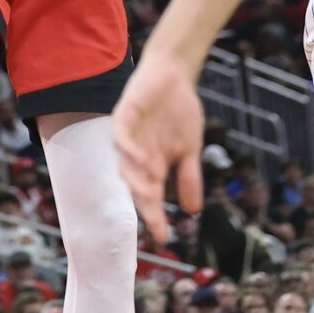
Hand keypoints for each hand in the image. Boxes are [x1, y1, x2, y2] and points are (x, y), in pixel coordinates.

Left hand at [111, 51, 204, 234]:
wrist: (174, 73)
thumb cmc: (179, 110)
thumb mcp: (189, 148)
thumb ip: (188, 177)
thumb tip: (193, 212)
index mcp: (152, 164)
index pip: (151, 197)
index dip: (156, 217)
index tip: (164, 238)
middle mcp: (137, 154)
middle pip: (136, 185)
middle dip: (144, 204)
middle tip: (154, 223)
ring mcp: (129, 135)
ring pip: (125, 163)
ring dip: (135, 179)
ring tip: (148, 195)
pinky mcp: (125, 114)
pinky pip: (120, 134)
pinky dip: (128, 147)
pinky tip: (140, 158)